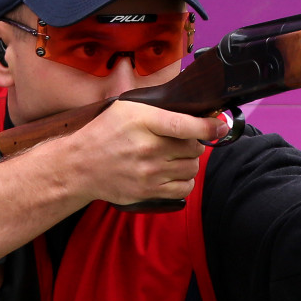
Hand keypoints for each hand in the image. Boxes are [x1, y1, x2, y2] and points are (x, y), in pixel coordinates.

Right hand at [62, 100, 229, 204]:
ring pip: (191, 168)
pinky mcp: (148, 191)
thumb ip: (159, 109)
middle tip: (181, 141)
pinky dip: (186, 180)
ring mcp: (149, 173)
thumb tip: (193, 111)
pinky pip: (184, 188)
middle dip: (193, 143)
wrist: (80, 166)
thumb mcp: (127, 109)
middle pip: (193, 147)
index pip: (184, 125)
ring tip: (176, 156)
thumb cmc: (105, 133)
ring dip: (190, 161)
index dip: (208, 126)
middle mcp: (148, 148)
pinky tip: (175, 173)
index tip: (220, 126)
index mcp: (142, 122)